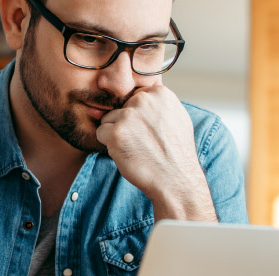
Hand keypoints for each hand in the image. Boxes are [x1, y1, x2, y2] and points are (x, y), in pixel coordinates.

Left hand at [96, 84, 216, 220]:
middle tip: (144, 142)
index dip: (138, 118)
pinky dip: (109, 145)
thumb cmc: (176, 153)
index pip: (135, 98)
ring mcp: (129, 115)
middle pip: (120, 108)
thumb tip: (136, 96)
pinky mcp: (116, 132)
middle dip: (127, 125)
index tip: (149, 131)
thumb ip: (158, 104)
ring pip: (108, 120)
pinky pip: (101, 133)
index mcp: (160, 94)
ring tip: (137, 148)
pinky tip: (128, 154)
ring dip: (117, 135)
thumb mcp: (177, 118)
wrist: (176, 179)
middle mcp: (144, 100)